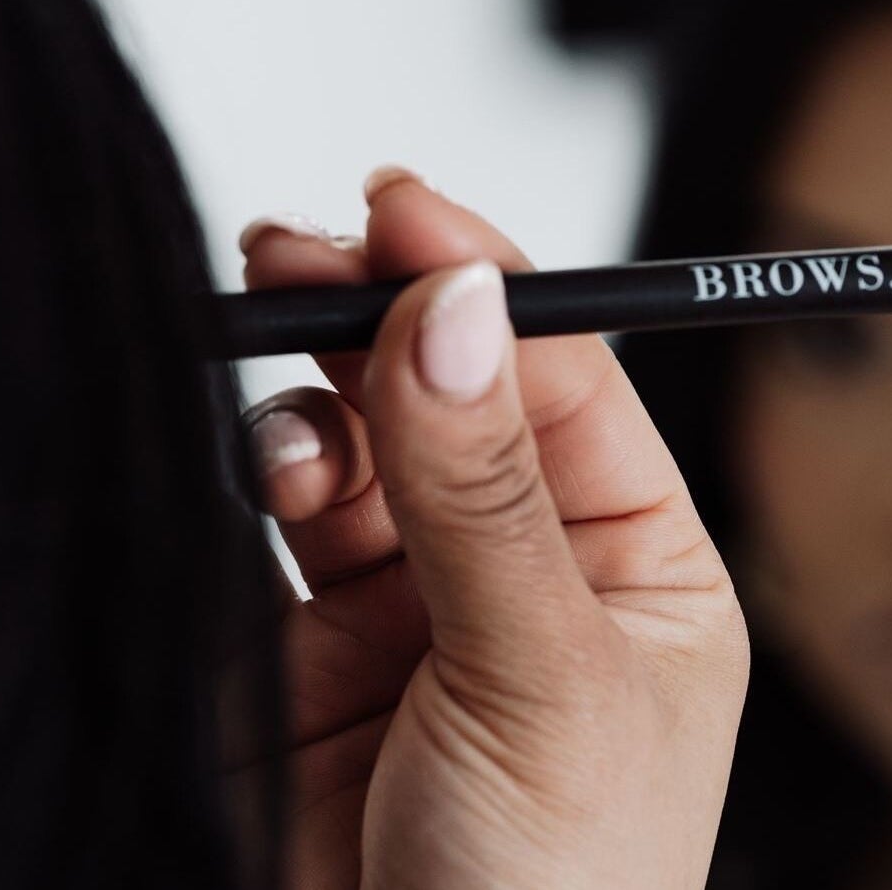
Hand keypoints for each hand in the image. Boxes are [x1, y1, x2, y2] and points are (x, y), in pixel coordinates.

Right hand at [224, 170, 749, 888]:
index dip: (485, 284)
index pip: (563, 381)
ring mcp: (408, 614)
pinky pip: (270, 532)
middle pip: (450, 392)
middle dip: (378, 315)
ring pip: (351, 447)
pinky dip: (254, 484)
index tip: (404, 210)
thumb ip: (482, 490)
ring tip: (282, 404)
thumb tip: (456, 302)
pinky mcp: (299, 661)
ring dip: (311, 399)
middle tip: (303, 253)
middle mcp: (526, 575)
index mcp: (637, 570)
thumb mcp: (540, 681)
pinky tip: (257, 476)